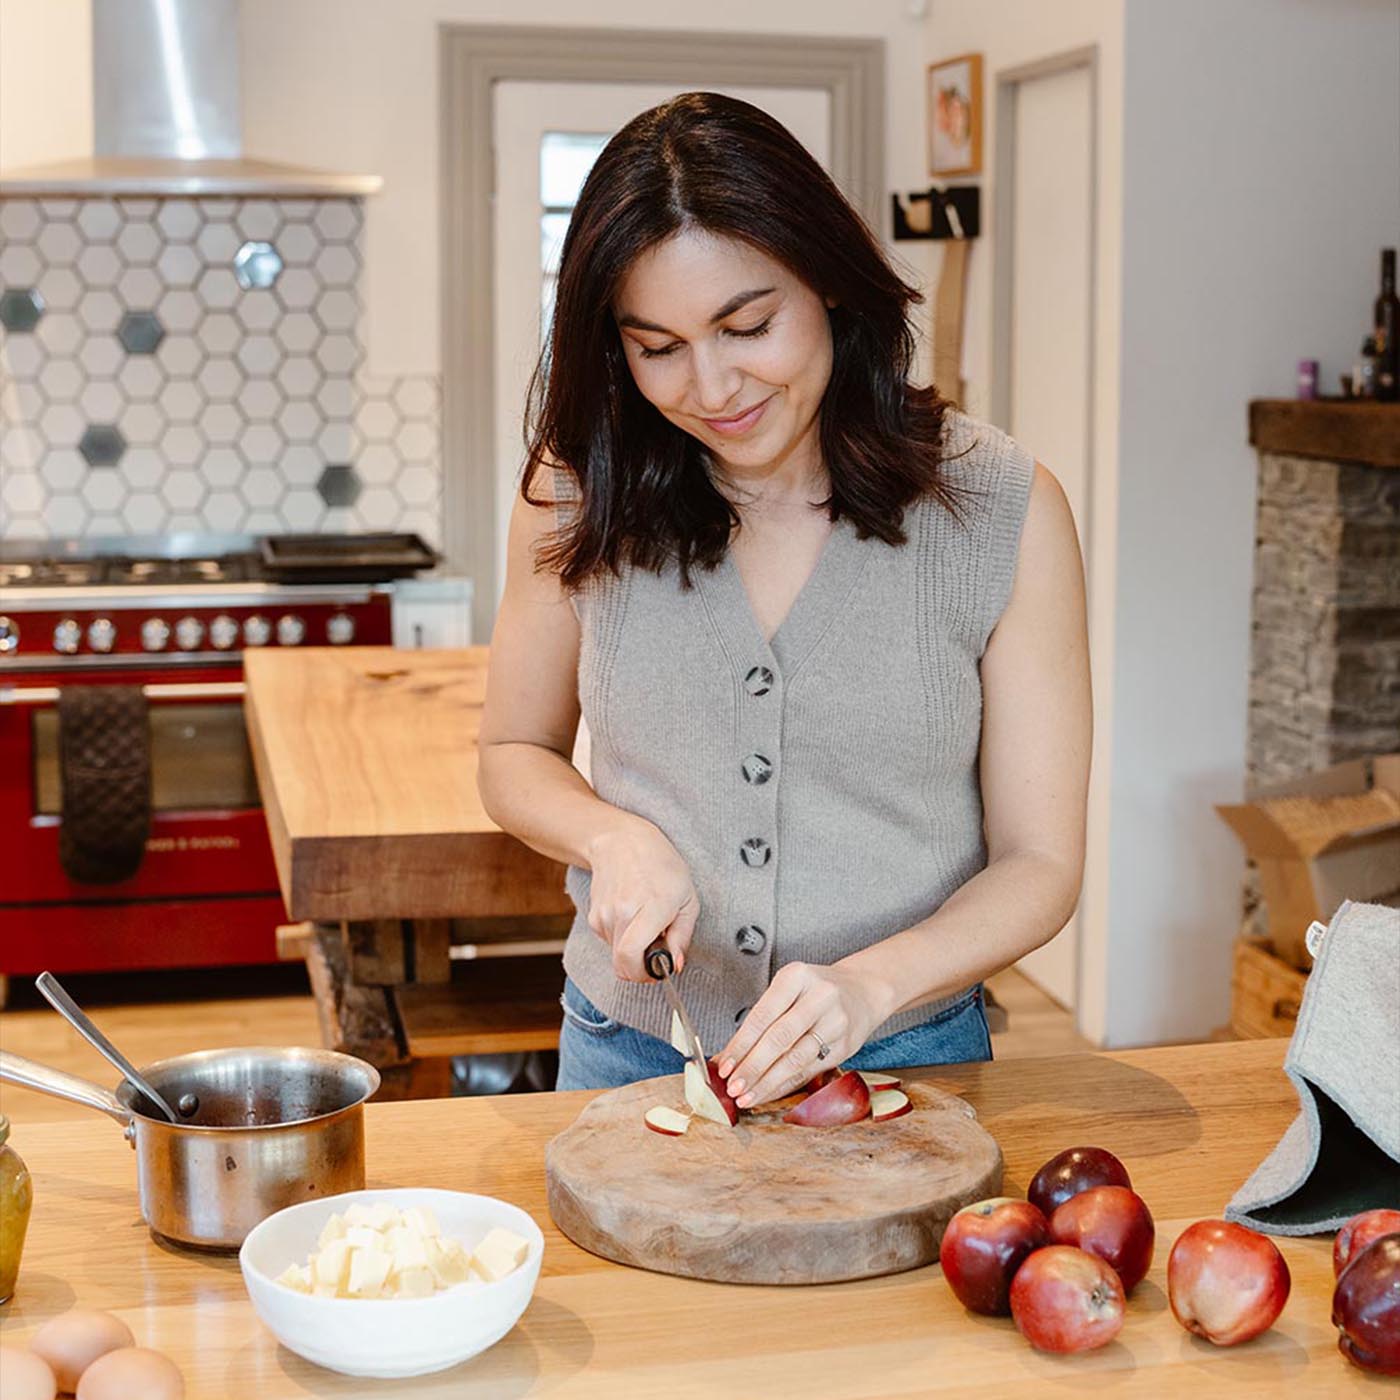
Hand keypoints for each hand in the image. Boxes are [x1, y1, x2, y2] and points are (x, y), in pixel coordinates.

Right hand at [585, 821, 699, 981]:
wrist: (622, 841)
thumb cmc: (661, 866)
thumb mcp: (687, 899)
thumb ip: (682, 936)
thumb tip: (675, 965)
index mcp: (651, 908)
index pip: (631, 958)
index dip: (644, 975)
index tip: (657, 970)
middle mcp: (622, 913)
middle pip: (622, 964)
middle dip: (641, 966)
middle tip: (656, 947)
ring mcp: (604, 914)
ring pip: (617, 954)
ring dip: (632, 948)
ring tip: (645, 921)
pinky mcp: (594, 916)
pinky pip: (610, 941)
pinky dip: (622, 936)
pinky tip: (631, 914)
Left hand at [714, 962, 888, 1108]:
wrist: (862, 991)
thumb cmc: (813, 992)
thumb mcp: (787, 991)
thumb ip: (759, 1022)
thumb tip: (726, 1058)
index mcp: (797, 976)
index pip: (762, 1015)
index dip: (741, 1044)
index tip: (724, 1066)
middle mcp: (819, 997)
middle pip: (779, 1038)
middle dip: (752, 1067)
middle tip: (733, 1087)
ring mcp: (835, 1022)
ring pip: (795, 1059)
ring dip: (767, 1082)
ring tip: (746, 1096)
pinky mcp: (845, 1046)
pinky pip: (809, 1070)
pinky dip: (784, 1085)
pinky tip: (768, 1093)